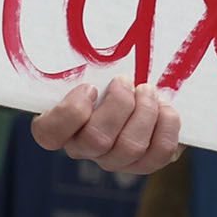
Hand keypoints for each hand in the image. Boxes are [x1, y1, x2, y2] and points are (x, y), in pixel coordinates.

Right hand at [31, 76, 184, 174]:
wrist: (139, 94)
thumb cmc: (105, 78)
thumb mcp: (90, 71)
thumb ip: (86, 69)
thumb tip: (98, 53)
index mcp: (60, 126)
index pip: (49, 134)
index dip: (70, 113)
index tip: (90, 87)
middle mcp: (84, 148)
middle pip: (97, 140)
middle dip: (119, 104)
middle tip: (126, 81)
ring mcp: (114, 160)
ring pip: (131, 147)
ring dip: (145, 111)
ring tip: (148, 90)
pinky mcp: (145, 163)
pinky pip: (159, 152)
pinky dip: (167, 125)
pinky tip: (164, 107)